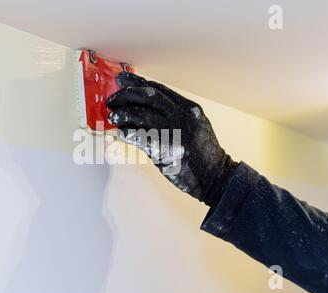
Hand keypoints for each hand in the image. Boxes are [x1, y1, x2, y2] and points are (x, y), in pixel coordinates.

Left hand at [106, 72, 237, 207]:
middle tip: (112, 98)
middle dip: (126, 94)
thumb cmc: (202, 154)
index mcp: (189, 108)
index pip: (159, 89)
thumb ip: (174, 116)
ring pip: (141, 114)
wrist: (215, 177)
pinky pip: (139, 137)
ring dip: (123, 113)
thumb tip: (144, 109)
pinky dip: (127, 133)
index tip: (123, 79)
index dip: (138, 82)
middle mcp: (182, 117)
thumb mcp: (195, 127)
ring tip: (112, 115)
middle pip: (148, 97)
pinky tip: (120, 133)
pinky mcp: (165, 150)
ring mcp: (173, 132)